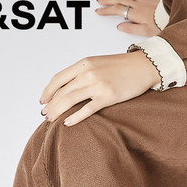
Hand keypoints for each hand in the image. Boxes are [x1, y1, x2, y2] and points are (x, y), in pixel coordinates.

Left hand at [39, 51, 161, 125]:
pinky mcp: (108, 96)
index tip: (42, 101)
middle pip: (62, 92)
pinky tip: (67, 123)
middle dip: (51, 105)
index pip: (58, 78)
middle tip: (45, 115)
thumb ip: (83, 73)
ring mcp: (97, 85)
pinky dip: (75, 117)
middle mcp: (88, 73)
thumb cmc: (122, 67)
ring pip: (70, 100)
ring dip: (58, 111)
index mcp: (84, 63)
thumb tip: (68, 88)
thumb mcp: (98, 64)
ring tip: (52, 120)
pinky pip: (87, 109)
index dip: (48, 91)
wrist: (143, 66)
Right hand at [95, 0, 161, 36]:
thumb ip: (131, 29)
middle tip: (100, 1)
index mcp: (136, 13)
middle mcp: (139, 4)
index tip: (99, 11)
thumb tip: (120, 26)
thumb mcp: (145, 32)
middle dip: (108, 0)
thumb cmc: (162, 26)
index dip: (107, 10)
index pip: (117, 10)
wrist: (175, 17)